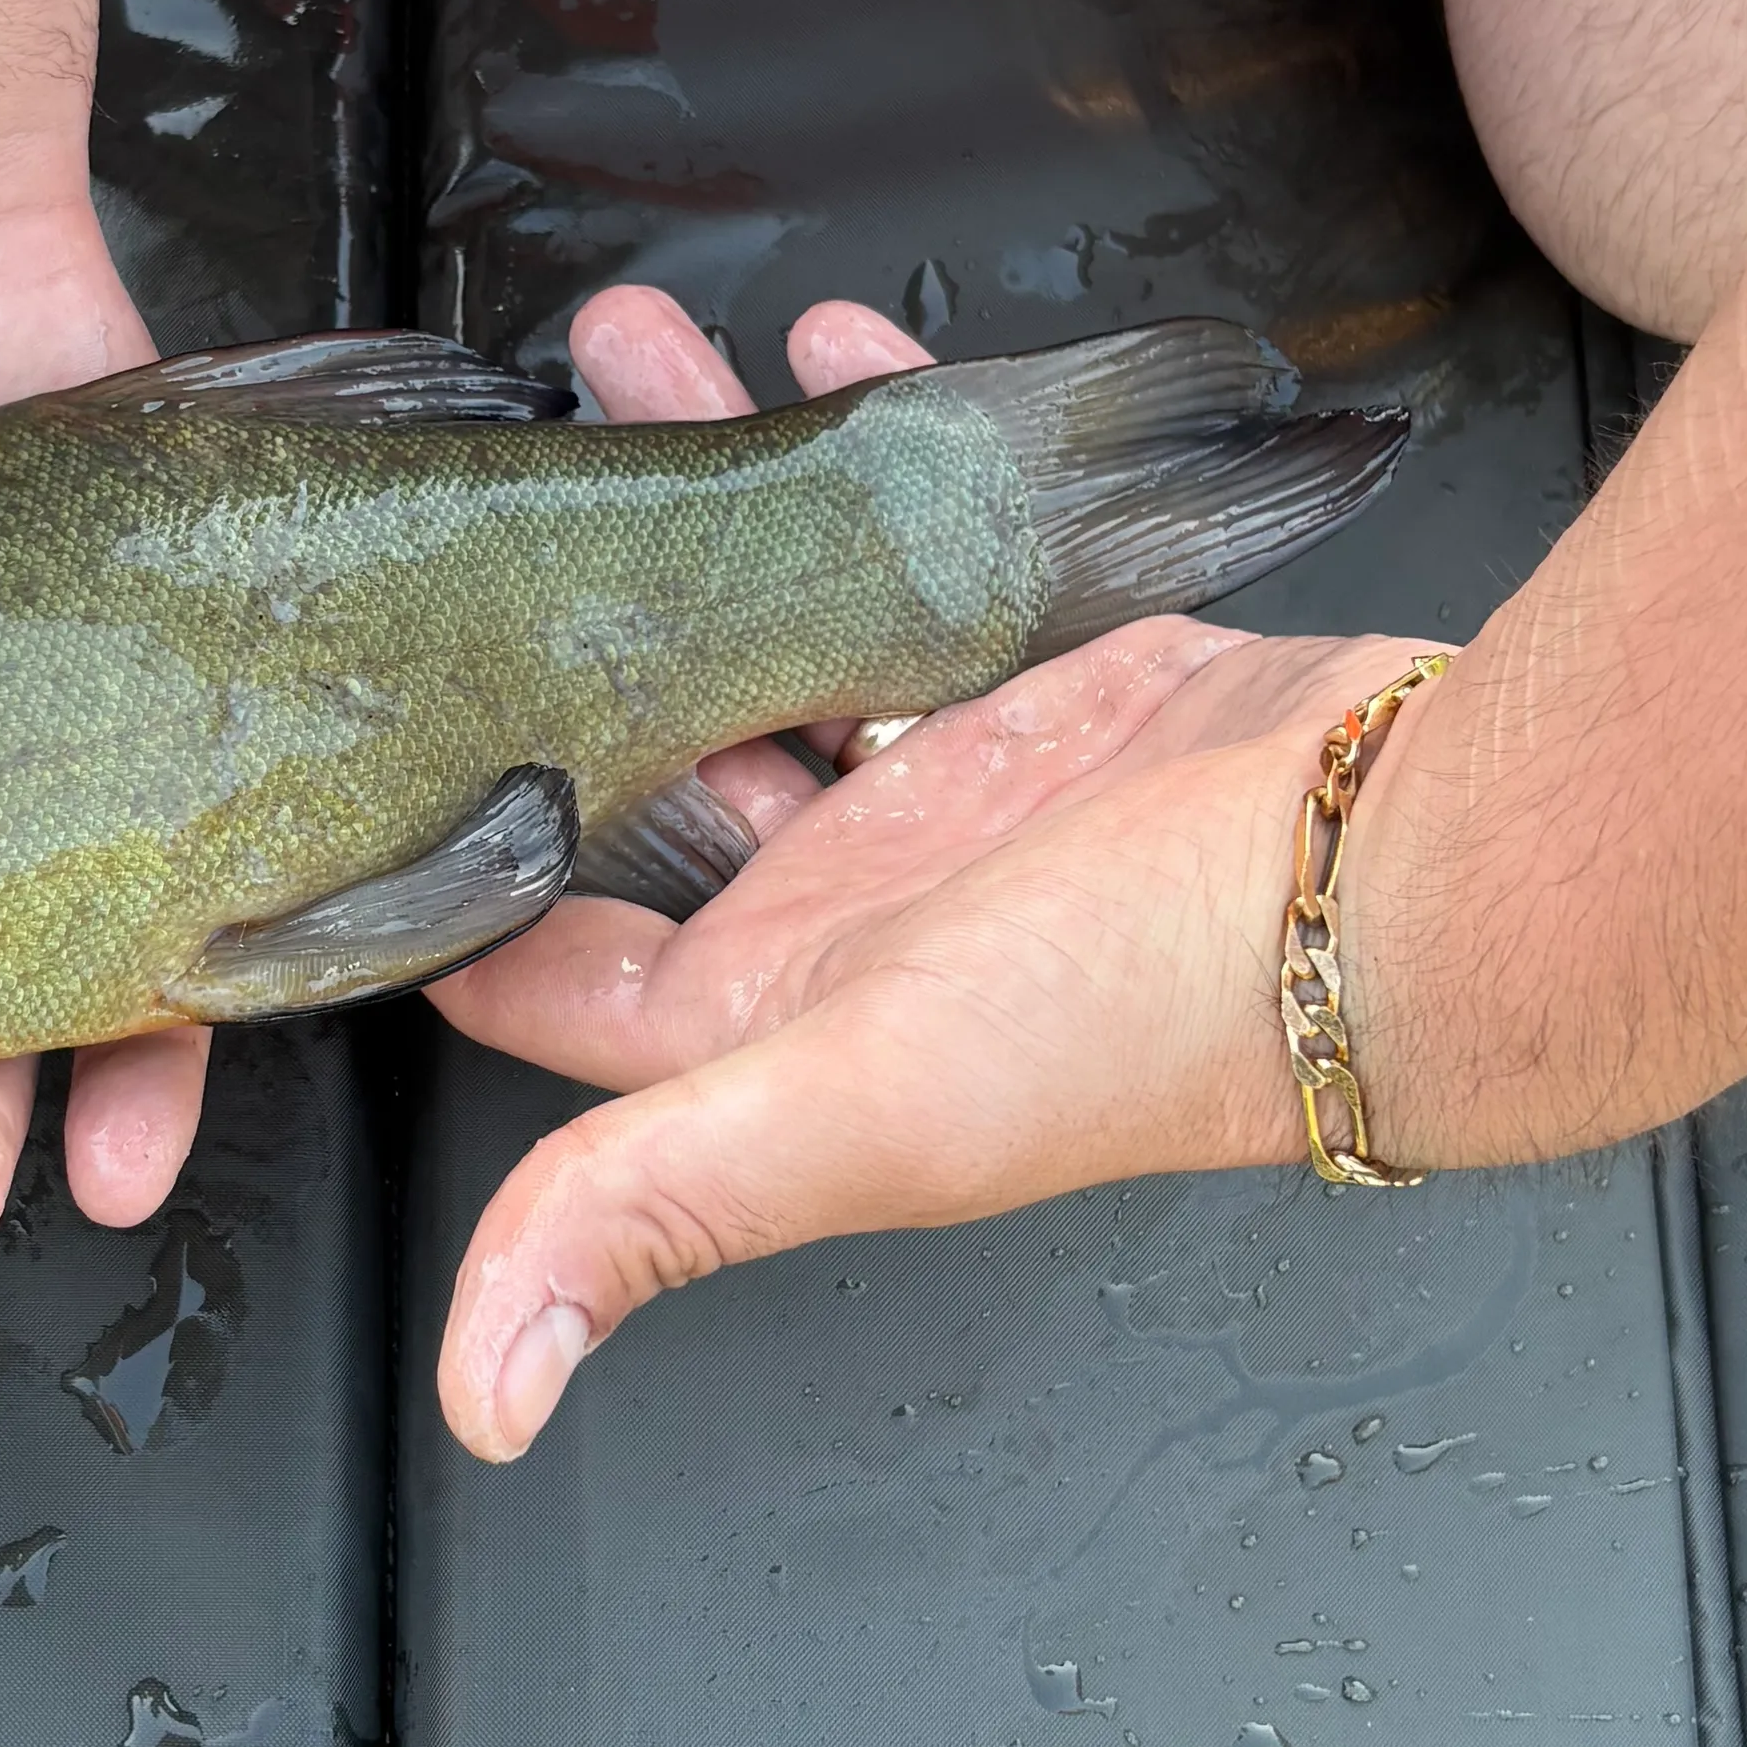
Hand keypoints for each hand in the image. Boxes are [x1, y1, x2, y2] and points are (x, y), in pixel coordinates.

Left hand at [428, 286, 1438, 1461]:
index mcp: (765, 1015)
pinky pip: (933, 545)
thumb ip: (648, 1207)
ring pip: (772, 617)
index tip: (339, 739)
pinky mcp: (1055, 680)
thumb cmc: (1150, 1009)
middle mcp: (845, 905)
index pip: (542, 960)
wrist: (1408, 871)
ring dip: (699, 491)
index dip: (441, 864)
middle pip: (641, 742)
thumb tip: (484, 1399)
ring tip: (619, 351)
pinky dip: (887, 439)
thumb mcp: (851, 1106)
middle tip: (478, 466)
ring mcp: (950, 787)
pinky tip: (827, 347)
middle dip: (553, 609)